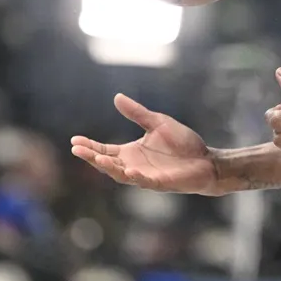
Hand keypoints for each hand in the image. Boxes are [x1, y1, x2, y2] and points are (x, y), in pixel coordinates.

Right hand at [71, 94, 218, 194]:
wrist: (206, 160)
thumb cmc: (182, 143)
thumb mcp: (158, 123)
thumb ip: (137, 113)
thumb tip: (117, 97)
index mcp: (131, 152)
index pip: (105, 150)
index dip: (90, 146)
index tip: (75, 140)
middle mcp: (134, 165)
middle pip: (107, 163)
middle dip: (92, 157)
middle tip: (77, 149)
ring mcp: (146, 175)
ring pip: (121, 175)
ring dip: (110, 168)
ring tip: (98, 159)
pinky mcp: (161, 183)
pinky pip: (145, 181)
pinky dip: (136, 177)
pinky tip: (130, 170)